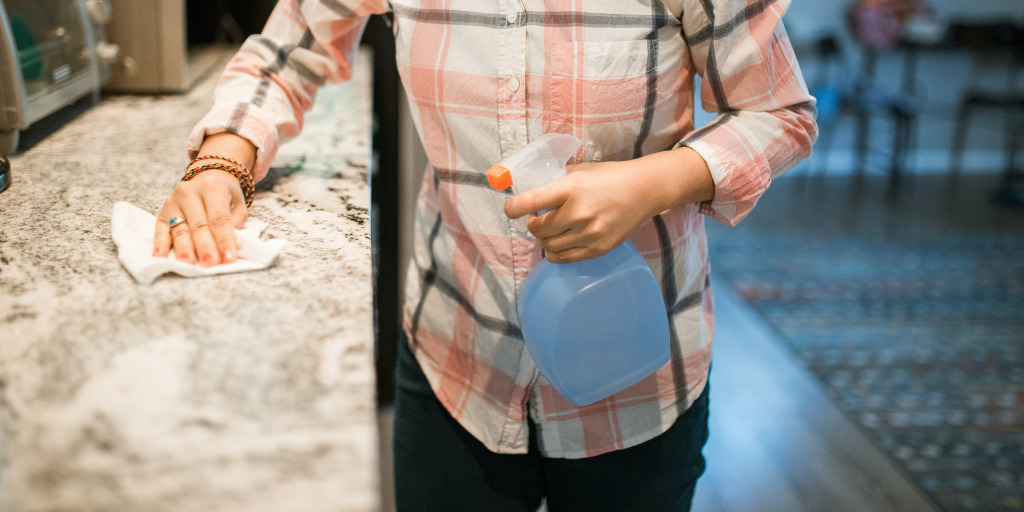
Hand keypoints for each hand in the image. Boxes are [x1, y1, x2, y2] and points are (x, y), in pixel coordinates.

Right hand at [153, 133, 256, 266]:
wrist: (209, 178)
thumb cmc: (226, 195)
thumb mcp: (238, 205)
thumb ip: (235, 224)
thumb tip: (229, 247)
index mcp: (212, 187)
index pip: (219, 218)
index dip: (224, 240)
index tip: (228, 258)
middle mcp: (189, 192)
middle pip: (198, 225)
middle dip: (205, 247)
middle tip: (211, 265)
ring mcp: (173, 202)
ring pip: (179, 230)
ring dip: (185, 250)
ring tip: (189, 266)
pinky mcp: (162, 212)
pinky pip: (160, 230)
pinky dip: (160, 245)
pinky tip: (160, 258)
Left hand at [503, 147, 714, 263]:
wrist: (644, 190)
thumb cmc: (610, 176)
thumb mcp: (580, 171)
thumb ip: (556, 181)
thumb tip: (531, 189)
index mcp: (571, 189)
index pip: (530, 202)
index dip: (513, 208)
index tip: (510, 209)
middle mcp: (578, 213)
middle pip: (537, 229)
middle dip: (532, 224)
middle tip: (537, 217)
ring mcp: (589, 233)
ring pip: (548, 246)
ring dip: (543, 239)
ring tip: (549, 229)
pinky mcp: (598, 248)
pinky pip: (564, 258)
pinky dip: (554, 253)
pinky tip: (557, 243)